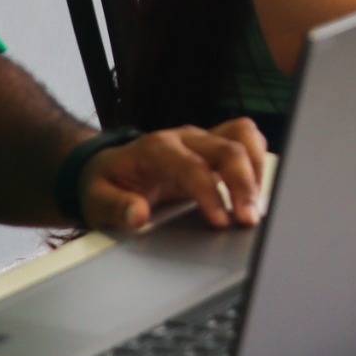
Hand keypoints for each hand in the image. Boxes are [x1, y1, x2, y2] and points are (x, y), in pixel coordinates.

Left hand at [80, 119, 268, 231]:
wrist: (107, 168)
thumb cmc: (104, 185)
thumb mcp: (96, 201)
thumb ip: (115, 207)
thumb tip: (138, 214)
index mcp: (156, 148)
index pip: (193, 166)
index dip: (211, 193)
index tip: (222, 222)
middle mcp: (184, 138)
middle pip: (227, 147)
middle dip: (244, 184)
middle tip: (249, 220)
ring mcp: (202, 138)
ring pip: (243, 134)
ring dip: (257, 168)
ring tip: (257, 205)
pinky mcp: (214, 146)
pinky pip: (246, 139)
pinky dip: (258, 162)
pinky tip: (256, 192)